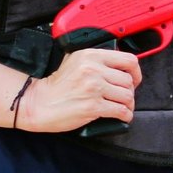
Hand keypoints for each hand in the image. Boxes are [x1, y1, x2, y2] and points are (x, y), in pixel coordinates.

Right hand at [18, 46, 140, 132]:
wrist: (37, 103)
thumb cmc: (56, 86)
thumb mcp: (74, 61)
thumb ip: (96, 61)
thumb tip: (119, 66)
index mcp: (91, 56)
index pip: (128, 60)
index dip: (135, 72)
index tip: (133, 79)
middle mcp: (94, 70)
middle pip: (128, 81)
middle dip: (130, 91)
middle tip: (124, 97)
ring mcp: (94, 88)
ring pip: (127, 96)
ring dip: (129, 104)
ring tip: (123, 107)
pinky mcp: (93, 107)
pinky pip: (120, 111)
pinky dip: (126, 115)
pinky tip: (122, 116)